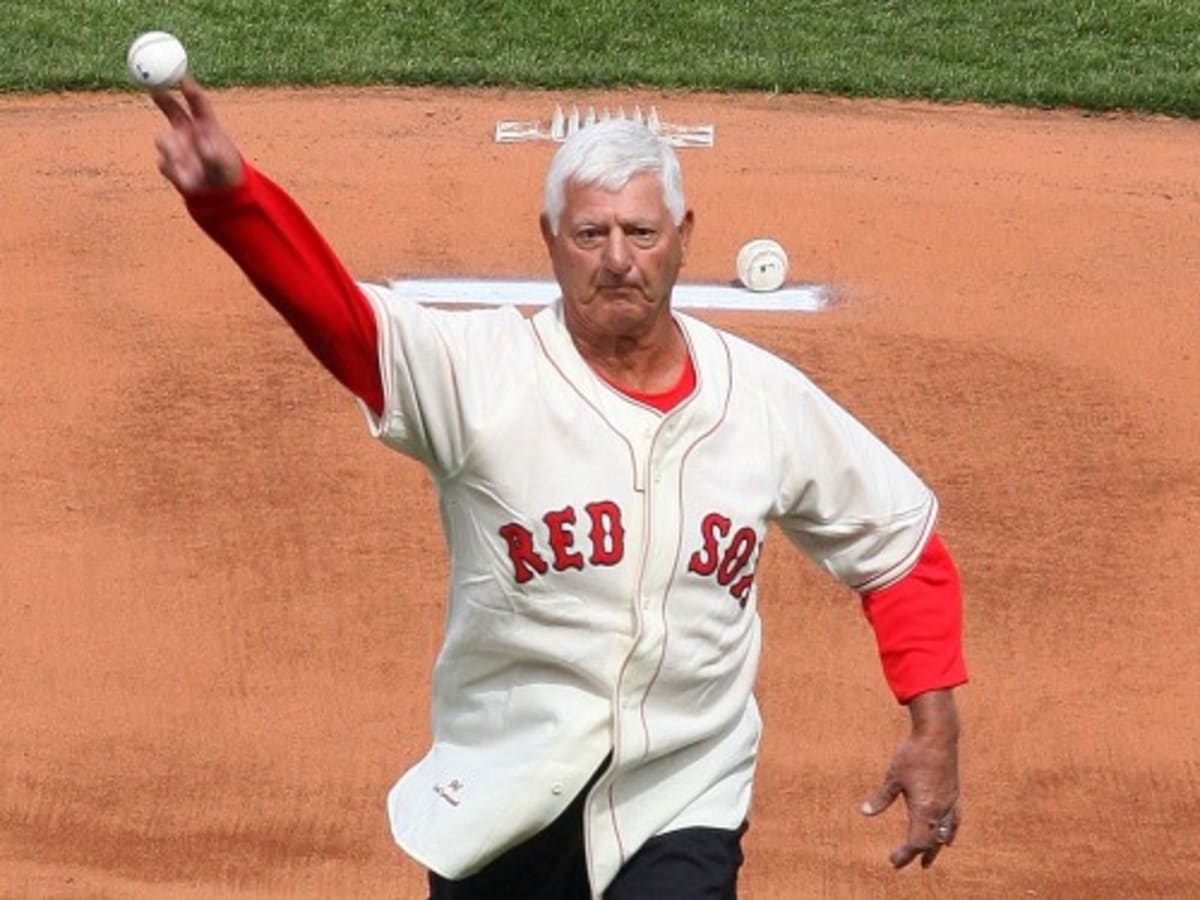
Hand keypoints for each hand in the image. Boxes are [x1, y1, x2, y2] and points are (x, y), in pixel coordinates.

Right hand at [151, 76, 243, 193]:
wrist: (219, 194)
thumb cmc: (226, 172)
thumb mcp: (226, 164)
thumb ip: (214, 155)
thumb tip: (203, 147)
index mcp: (207, 126)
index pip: (198, 104)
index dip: (190, 90)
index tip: (183, 79)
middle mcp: (189, 132)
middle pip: (171, 109)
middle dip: (161, 96)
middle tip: (154, 90)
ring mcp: (177, 147)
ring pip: (163, 139)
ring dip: (169, 146)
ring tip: (181, 159)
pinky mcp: (170, 165)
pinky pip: (163, 164)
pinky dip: (171, 170)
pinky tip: (185, 178)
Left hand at [860, 689, 961, 868]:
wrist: (938, 735)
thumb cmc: (913, 755)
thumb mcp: (893, 777)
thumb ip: (881, 798)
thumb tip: (864, 812)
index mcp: (924, 809)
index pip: (916, 842)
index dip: (905, 855)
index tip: (893, 861)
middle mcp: (940, 810)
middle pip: (930, 841)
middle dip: (918, 855)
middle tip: (906, 864)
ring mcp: (950, 802)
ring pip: (944, 833)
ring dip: (934, 848)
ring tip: (928, 860)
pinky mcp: (954, 793)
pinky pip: (954, 821)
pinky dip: (949, 833)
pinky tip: (948, 838)